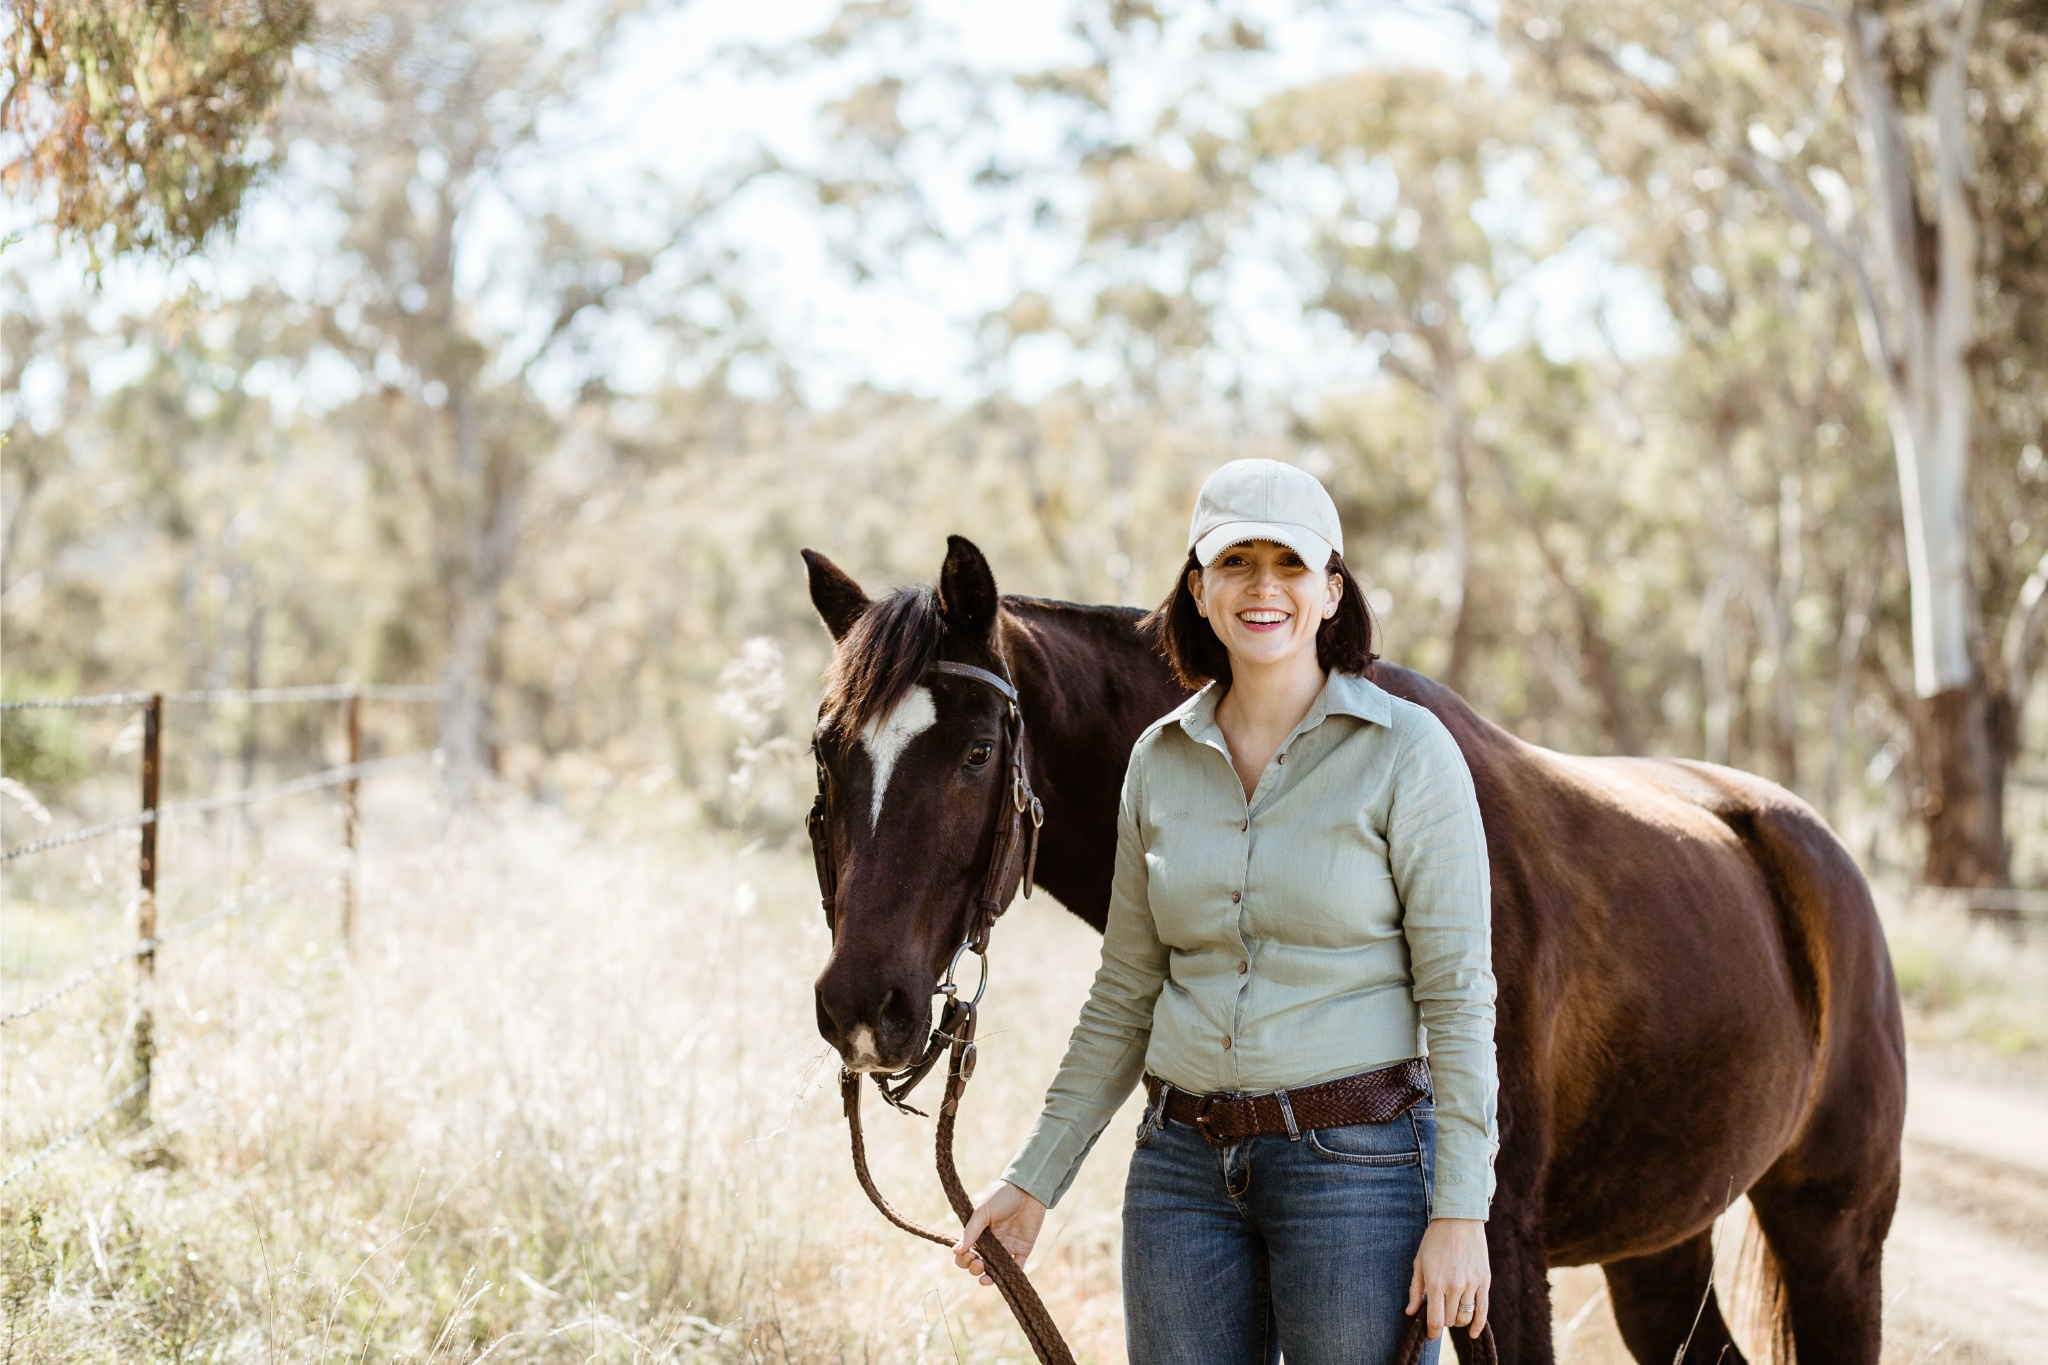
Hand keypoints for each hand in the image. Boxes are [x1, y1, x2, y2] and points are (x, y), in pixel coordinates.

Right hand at [951, 1181, 1045, 1287]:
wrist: (1027, 1189)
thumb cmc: (1002, 1196)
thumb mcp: (983, 1212)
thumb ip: (971, 1232)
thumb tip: (955, 1251)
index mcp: (979, 1234)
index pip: (967, 1252)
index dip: (964, 1259)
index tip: (967, 1255)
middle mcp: (992, 1244)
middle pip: (979, 1264)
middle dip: (974, 1268)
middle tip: (977, 1262)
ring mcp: (1007, 1248)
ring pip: (996, 1270)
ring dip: (989, 1277)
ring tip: (985, 1279)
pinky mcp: (1022, 1250)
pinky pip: (1017, 1268)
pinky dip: (1012, 1276)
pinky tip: (1005, 1279)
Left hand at [1407, 1217, 1489, 1338]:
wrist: (1459, 1220)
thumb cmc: (1435, 1241)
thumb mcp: (1419, 1263)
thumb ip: (1415, 1290)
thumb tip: (1410, 1313)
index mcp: (1435, 1282)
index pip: (1435, 1320)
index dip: (1432, 1332)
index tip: (1430, 1335)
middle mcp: (1455, 1286)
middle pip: (1451, 1320)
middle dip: (1444, 1321)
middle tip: (1440, 1312)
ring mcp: (1471, 1284)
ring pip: (1465, 1316)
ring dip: (1458, 1320)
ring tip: (1452, 1313)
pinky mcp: (1484, 1281)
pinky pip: (1483, 1310)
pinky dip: (1478, 1324)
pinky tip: (1472, 1332)